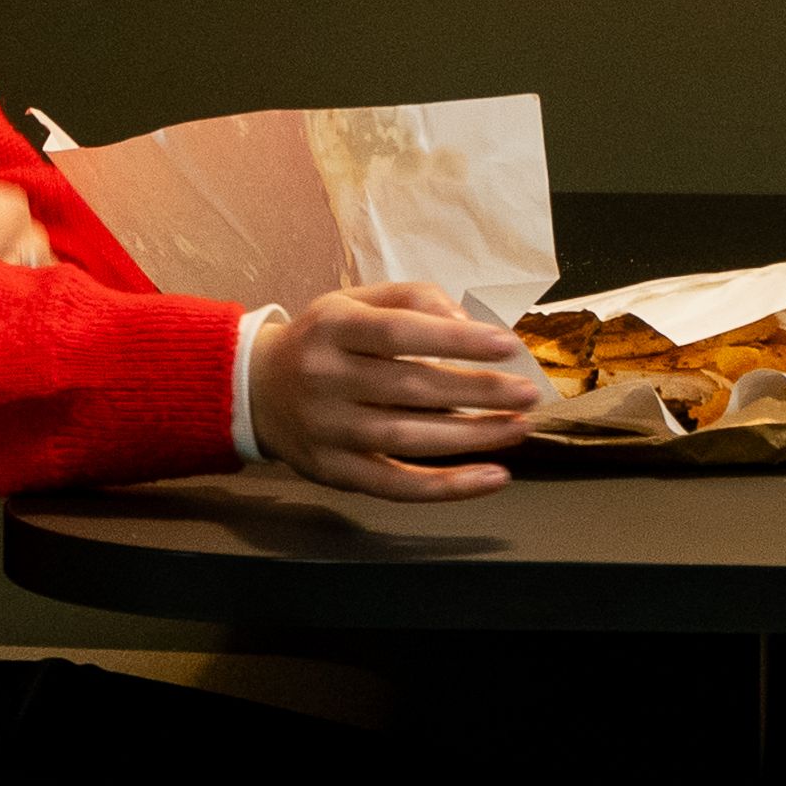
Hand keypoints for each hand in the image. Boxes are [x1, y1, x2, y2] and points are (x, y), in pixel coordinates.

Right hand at [259, 279, 541, 503]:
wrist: (256, 390)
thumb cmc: (324, 341)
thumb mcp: (356, 302)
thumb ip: (413, 299)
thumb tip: (467, 325)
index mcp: (333, 327)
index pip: (400, 333)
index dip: (457, 340)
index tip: (507, 345)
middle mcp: (325, 378)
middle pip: (412, 388)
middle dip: (479, 392)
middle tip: (528, 393)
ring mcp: (328, 429)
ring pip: (409, 438)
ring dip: (472, 436)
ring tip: (518, 427)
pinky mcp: (334, 471)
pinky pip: (396, 485)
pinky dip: (447, 486)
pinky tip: (490, 477)